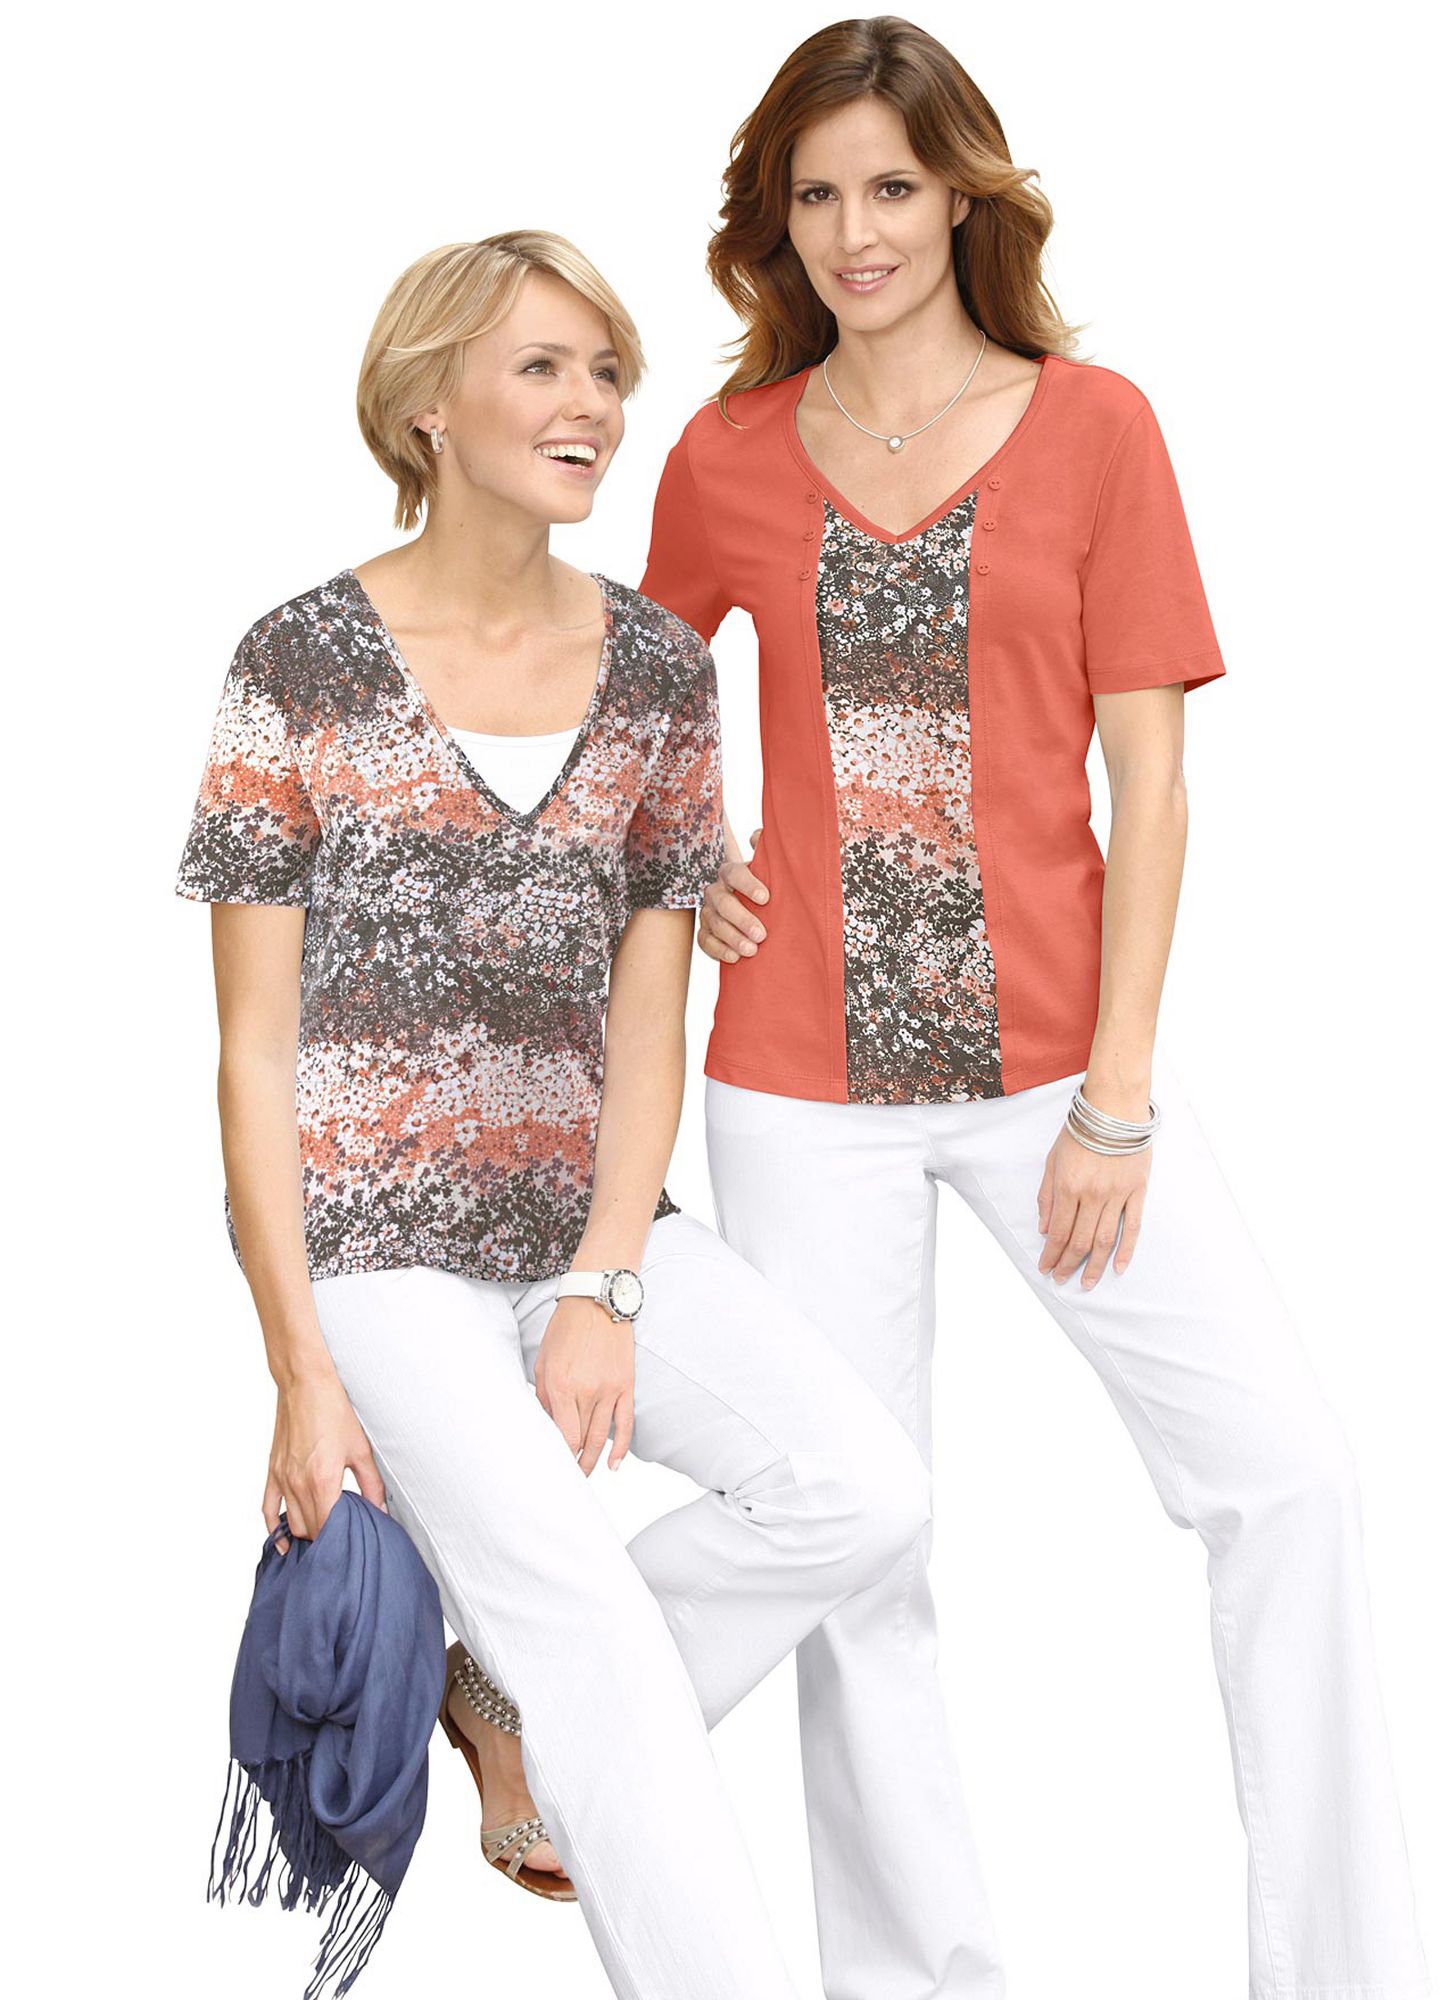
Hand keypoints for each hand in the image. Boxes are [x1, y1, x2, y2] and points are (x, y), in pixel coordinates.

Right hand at [264, 1367, 387, 1555]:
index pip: (328, 1529)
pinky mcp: (272, 1471)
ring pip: (291, 1523)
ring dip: (305, 1533)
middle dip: (325, 1538)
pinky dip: (273, 1529)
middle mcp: (298, 1484)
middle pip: (308, 1530)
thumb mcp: (361, 1449)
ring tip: (323, 1537)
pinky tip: (283, 1543)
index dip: (339, 1541)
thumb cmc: (334, 1411)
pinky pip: (267, 1508)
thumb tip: (380, 1511)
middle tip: (343, 1538)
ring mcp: (282, 1479)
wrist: (305, 1384)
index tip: (352, 1545)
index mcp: (323, 1481)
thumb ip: (372, 1484)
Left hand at [534, 1295, 635, 1472]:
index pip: (561, 1434)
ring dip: (592, 1460)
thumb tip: (546, 1424)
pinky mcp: (626, 1385)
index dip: (558, 1454)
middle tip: (567, 1478)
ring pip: (601, 1437)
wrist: (597, 1301)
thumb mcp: (543, 1361)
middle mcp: (586, 1391)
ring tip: (585, 1475)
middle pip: (580, 1439)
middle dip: (573, 1461)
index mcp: (561, 1386)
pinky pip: (625, 1424)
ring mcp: (609, 1390)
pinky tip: (614, 1465)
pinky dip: (621, 1448)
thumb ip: (543, 1395)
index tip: (553, 1465)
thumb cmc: (566, 1328)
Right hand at [698, 825, 768, 963]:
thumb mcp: (772, 870)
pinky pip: (705, 941)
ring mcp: (708, 912)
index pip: (735, 874)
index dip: (748, 885)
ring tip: (752, 950)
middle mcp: (716, 891)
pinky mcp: (706, 931)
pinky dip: (718, 950)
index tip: (766, 898)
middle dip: (742, 919)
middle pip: (723, 903)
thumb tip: (757, 835)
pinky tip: (735, 958)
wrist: (757, 909)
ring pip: (714, 924)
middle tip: (761, 934)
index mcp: (732, 873)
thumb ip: (768, 851)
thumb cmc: (767, 887)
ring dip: (732, 938)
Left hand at [1036, 1123, 1149, 1288]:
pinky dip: (1126, 1250)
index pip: (1059, 1231)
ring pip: (1105, 1239)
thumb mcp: (1052, 1159)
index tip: (1045, 1268)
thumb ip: (1047, 1195)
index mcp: (1068, 1186)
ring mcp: (1117, 1194)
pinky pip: (1132, 1227)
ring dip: (1094, 1265)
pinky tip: (1118, 1267)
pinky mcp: (1138, 1191)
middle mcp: (1092, 1194)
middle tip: (1062, 1280)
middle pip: (1080, 1240)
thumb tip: (1045, 1228)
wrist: (1115, 1108)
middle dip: (1069, 1264)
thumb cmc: (1080, 1130)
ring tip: (1087, 1283)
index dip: (1052, 1254)